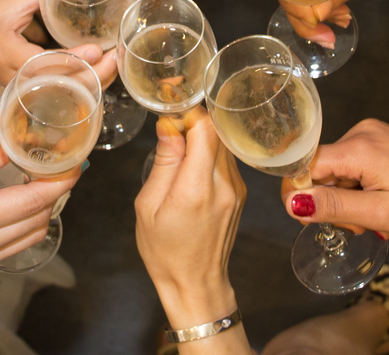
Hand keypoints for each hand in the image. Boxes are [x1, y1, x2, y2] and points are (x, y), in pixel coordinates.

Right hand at [0, 0, 117, 87]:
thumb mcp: (10, 1)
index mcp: (9, 55)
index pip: (45, 63)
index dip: (73, 59)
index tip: (97, 50)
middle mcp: (18, 80)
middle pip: (61, 86)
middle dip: (94, 75)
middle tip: (117, 57)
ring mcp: (25, 91)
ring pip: (65, 94)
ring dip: (94, 82)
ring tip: (115, 62)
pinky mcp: (31, 93)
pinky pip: (61, 93)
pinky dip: (84, 85)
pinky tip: (101, 72)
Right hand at [0, 137, 77, 276]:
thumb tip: (23, 137)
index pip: (31, 202)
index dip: (59, 181)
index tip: (76, 162)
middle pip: (37, 222)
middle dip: (54, 193)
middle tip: (61, 166)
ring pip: (29, 238)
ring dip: (41, 211)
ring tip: (42, 180)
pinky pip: (11, 247)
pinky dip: (23, 225)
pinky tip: (18, 201)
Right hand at [135, 109, 245, 330]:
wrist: (195, 284)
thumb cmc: (165, 251)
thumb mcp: (148, 206)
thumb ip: (164, 162)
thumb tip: (169, 125)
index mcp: (197, 189)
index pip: (205, 129)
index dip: (188, 111)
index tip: (170, 105)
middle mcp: (224, 185)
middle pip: (217, 131)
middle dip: (194, 120)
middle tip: (170, 120)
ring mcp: (237, 189)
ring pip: (223, 142)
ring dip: (202, 135)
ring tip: (178, 143)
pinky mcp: (240, 192)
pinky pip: (226, 159)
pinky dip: (210, 152)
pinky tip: (191, 162)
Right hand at [279, 119, 388, 240]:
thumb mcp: (382, 214)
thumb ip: (335, 207)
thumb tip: (292, 203)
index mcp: (359, 148)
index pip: (304, 166)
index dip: (302, 195)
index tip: (318, 221)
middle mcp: (362, 132)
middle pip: (320, 168)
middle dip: (332, 201)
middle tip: (362, 225)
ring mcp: (373, 133)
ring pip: (336, 169)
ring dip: (347, 197)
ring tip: (376, 216)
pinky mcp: (382, 139)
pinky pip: (353, 164)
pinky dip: (359, 187)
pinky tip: (380, 200)